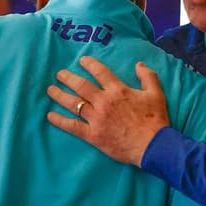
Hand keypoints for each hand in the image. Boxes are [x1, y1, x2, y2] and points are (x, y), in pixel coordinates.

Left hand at [46, 56, 169, 166]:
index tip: (82, 61)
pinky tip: (50, 116)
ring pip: (73, 104)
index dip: (89, 64)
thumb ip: (148, 76)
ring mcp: (96, 119)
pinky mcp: (93, 135)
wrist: (153, 145)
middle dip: (68, 78)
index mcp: (118, 90)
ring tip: (51, 90)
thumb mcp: (156, 93)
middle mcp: (104, 102)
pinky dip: (60, 121)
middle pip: (81, 86)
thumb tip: (138, 64)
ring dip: (59, 95)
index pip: (100, 72)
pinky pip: (72, 126)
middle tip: (59, 74)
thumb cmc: (155, 119)